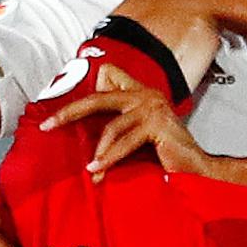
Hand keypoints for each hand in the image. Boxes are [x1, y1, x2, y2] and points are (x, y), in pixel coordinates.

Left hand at [41, 66, 212, 181]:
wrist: (198, 171)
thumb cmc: (168, 159)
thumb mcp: (138, 139)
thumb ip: (119, 129)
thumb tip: (85, 138)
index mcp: (142, 93)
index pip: (108, 75)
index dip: (89, 92)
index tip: (64, 112)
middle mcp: (147, 94)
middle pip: (98, 97)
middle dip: (70, 112)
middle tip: (48, 125)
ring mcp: (153, 107)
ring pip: (110, 125)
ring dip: (99, 151)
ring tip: (92, 170)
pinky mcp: (157, 124)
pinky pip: (124, 142)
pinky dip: (109, 158)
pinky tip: (100, 170)